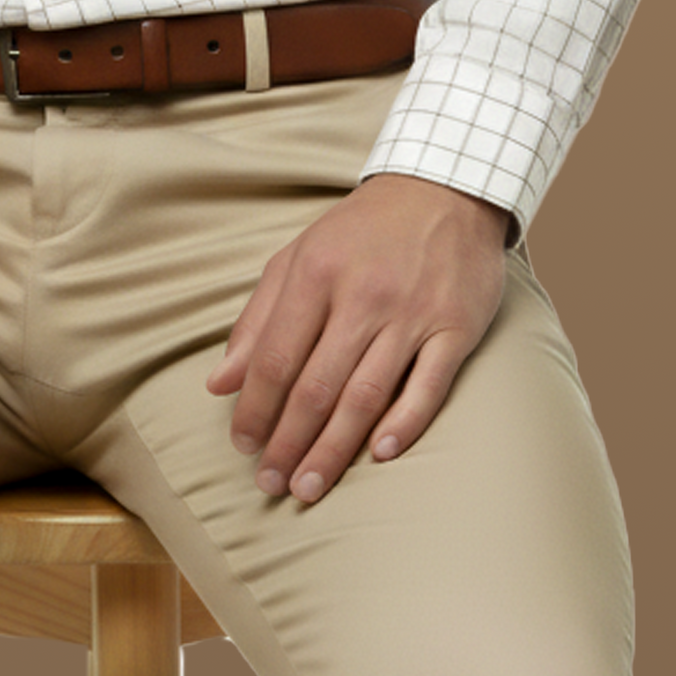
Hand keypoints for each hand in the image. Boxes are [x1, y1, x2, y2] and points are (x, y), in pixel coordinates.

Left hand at [205, 172, 508, 502]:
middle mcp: (362, 295)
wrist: (444, 188)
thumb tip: (220, 383)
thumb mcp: (299, 256)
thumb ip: (257, 319)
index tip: (243, 446)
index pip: (274, 357)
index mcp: (316, 274)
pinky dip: (404, 423)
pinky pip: (428, 386)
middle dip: (288, 443)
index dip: (255, 409)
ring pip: (366, 395)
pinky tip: (378, 455)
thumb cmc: (362, 232)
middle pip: (316, 386)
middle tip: (271, 485)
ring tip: (309, 487)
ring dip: (334, 449)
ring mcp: (412, 313)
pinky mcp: (456, 326)